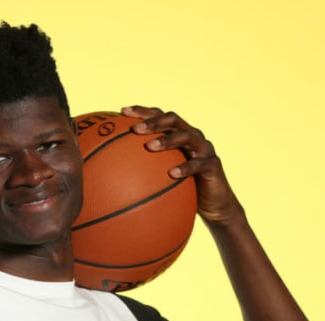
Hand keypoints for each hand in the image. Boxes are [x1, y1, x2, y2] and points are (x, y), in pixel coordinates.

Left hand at [121, 106, 242, 225]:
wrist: (214, 204)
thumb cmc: (183, 189)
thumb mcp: (162, 176)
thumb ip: (143, 168)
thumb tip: (111, 172)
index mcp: (179, 134)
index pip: (160, 115)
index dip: (142, 111)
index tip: (122, 112)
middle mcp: (192, 136)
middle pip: (173, 120)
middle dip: (153, 121)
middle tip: (135, 129)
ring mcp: (204, 149)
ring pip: (186, 136)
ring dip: (167, 140)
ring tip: (149, 147)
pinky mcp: (213, 165)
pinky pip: (199, 164)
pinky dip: (185, 167)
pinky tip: (172, 173)